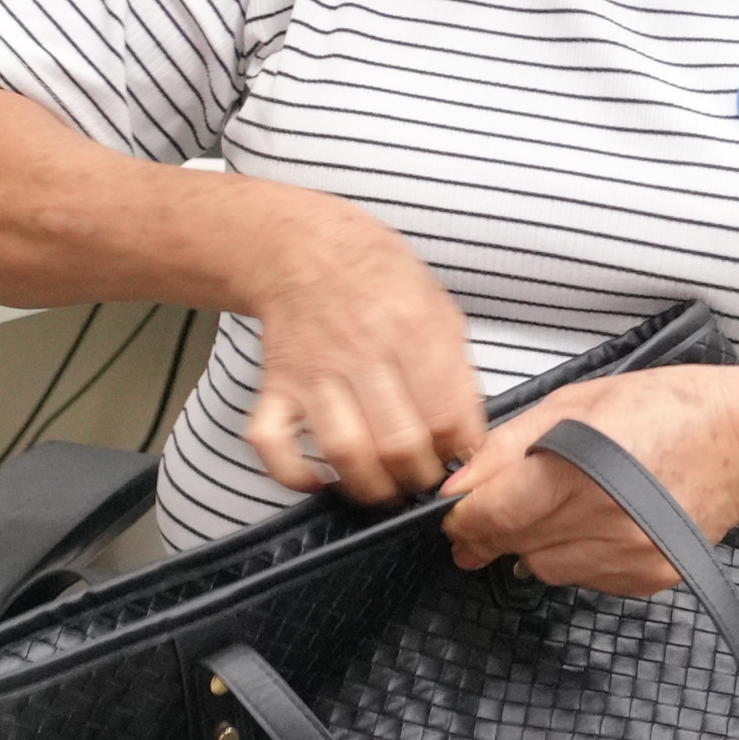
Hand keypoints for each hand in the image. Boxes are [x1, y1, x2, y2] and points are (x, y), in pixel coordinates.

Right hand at [234, 194, 487, 503]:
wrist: (305, 248)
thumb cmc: (379, 279)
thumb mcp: (438, 308)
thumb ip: (456, 371)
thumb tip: (467, 437)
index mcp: (412, 329)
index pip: (446, 416)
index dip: (460, 450)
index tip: (460, 457)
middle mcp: (362, 351)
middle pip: (398, 442)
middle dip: (420, 477)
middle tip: (424, 479)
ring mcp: (314, 372)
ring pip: (343, 450)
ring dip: (370, 486)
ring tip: (386, 490)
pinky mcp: (276, 386)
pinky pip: (271, 442)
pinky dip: (291, 473)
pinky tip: (317, 480)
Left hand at [440, 367, 738, 594]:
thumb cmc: (667, 409)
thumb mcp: (573, 404)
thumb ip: (506, 448)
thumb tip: (456, 488)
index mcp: (582, 469)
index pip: (493, 514)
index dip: (463, 516)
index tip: (457, 510)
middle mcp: (607, 520)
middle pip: (512, 544)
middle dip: (492, 528)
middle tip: (501, 505)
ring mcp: (629, 555)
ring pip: (541, 567)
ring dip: (534, 542)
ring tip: (562, 503)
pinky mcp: (646, 577)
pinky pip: (581, 577)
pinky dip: (573, 554)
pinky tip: (595, 521)